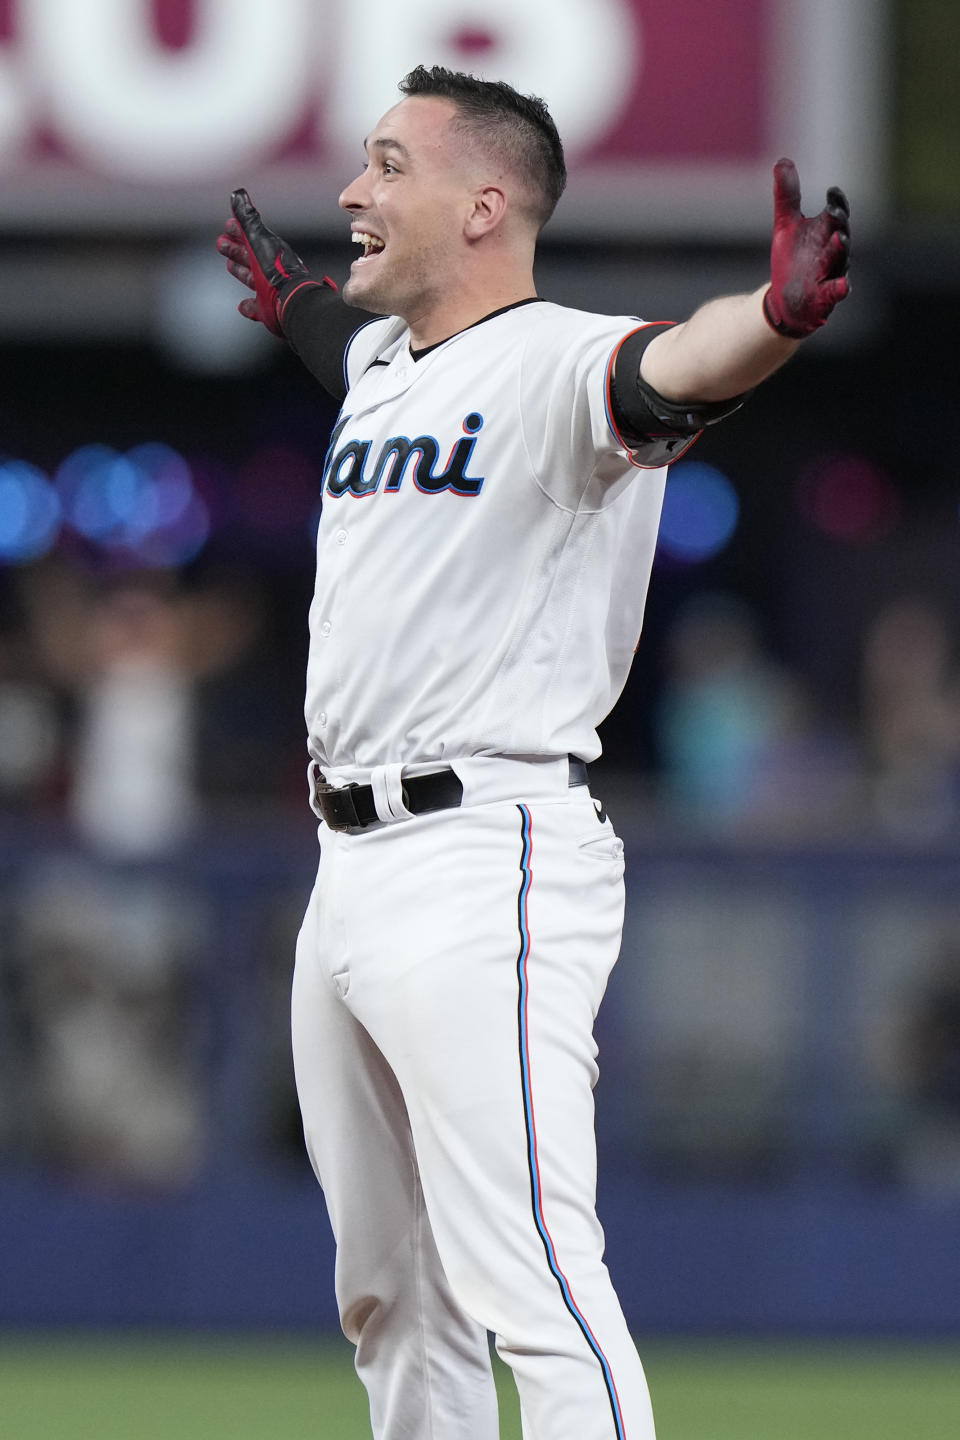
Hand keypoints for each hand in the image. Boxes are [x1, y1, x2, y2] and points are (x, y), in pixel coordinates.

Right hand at [216, 188, 317, 335]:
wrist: (291, 300)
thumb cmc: (275, 269)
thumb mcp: (258, 239)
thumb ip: (247, 218)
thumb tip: (238, 193)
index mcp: (269, 251)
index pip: (251, 237)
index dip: (238, 230)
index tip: (227, 225)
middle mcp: (271, 270)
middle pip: (250, 257)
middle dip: (235, 249)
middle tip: (220, 244)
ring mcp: (271, 291)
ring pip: (253, 279)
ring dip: (240, 272)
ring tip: (228, 266)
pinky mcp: (270, 310)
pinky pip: (257, 307)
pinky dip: (249, 305)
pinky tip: (242, 305)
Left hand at [763, 158, 849, 337]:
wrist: (786, 299)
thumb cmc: (792, 258)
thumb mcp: (785, 224)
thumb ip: (787, 195)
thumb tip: (782, 160)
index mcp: (825, 230)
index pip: (836, 212)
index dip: (837, 202)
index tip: (832, 192)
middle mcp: (833, 249)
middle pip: (841, 231)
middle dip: (839, 222)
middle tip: (834, 213)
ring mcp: (832, 272)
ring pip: (840, 259)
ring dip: (840, 249)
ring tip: (839, 238)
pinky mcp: (827, 296)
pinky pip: (837, 291)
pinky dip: (841, 288)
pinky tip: (843, 285)